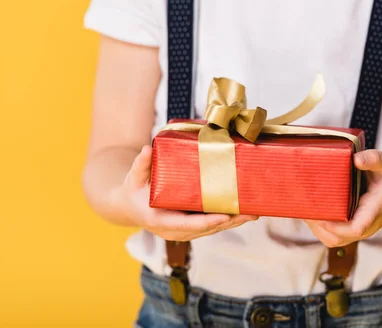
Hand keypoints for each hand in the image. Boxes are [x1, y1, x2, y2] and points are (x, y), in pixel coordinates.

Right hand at [120, 145, 258, 241]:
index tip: (225, 216)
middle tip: (251, 213)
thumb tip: (147, 149)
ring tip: (253, 213)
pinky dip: (226, 220)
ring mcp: (182, 231)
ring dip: (232, 222)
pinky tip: (242, 212)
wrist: (128, 207)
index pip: (187, 224)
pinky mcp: (189, 227)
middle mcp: (173, 231)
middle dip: (229, 222)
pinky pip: (209, 225)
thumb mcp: (134, 177)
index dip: (207, 221)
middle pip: (206, 229)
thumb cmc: (132, 191)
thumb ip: (141, 164)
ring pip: (211, 229)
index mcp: (160, 221)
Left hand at [305, 150, 381, 247]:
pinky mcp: (353, 225)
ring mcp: (359, 227)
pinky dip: (320, 226)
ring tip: (303, 210)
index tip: (318, 216)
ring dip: (316, 229)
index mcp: (375, 211)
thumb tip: (356, 159)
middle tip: (303, 209)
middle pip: (338, 239)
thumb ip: (374, 159)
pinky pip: (333, 234)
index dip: (335, 227)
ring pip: (333, 240)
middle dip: (318, 228)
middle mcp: (367, 225)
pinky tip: (311, 211)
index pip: (356, 229)